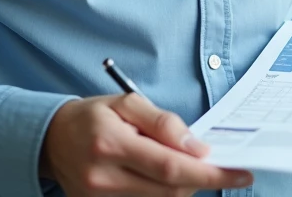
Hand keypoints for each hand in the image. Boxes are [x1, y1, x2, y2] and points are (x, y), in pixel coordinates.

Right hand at [40, 93, 252, 195]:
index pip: (171, 167)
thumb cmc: (93, 117)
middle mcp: (104, 178)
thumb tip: (197, 147)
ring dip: (183, 186)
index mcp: (111, 144)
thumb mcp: (127, 103)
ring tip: (186, 164)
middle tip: (220, 164)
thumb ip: (163, 122)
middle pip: (170, 190)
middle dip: (201, 178)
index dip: (209, 173)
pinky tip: (166, 177)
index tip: (240, 172)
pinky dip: (164, 193)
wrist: (51, 140)